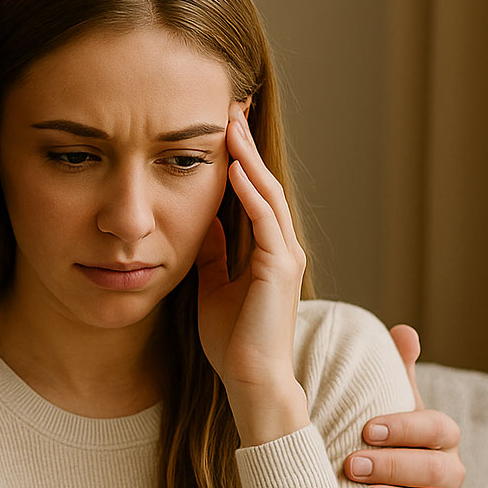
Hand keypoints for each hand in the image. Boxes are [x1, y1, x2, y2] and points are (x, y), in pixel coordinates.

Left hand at [196, 102, 309, 445]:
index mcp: (267, 251)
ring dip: (248, 157)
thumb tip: (202, 221)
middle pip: (264, 183)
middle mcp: (282, 247)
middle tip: (229, 106)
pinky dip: (249, 191)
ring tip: (230, 123)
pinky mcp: (280, 268)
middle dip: (246, 145)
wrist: (251, 381)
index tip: (220, 128)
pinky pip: (265, 220)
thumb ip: (213, 254)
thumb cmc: (234, 343)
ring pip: (267, 194)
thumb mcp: (212, 287)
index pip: (253, 193)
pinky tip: (233, 166)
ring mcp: (285, 256)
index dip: (238, 159)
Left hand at [341, 324, 464, 487]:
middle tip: (353, 466)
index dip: (405, 428)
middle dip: (395, 467)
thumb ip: (393, 370)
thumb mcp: (384, 402)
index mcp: (438, 434)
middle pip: (437, 469)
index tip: (366, 429)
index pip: (436, 428)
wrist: (368, 482)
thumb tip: (403, 331)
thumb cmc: (376, 436)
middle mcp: (448, 470)